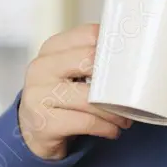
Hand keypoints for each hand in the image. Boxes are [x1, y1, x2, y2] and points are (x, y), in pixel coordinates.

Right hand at [18, 23, 131, 159]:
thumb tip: (134, 56)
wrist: (32, 132)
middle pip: (89, 61)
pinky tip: (112, 130)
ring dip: (115, 111)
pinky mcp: (44, 123)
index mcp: (51, 49)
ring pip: (90, 98)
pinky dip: (106, 128)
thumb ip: (90, 60)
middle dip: (116, 80)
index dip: (114, 47)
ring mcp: (38, 96)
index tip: (131, 61)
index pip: (89, 35)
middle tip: (131, 94)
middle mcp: (41, 68)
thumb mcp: (68, 72)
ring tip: (125, 118)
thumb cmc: (59, 98)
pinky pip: (86, 122)